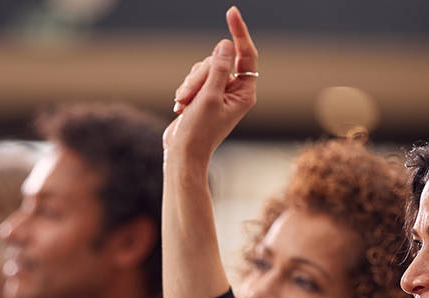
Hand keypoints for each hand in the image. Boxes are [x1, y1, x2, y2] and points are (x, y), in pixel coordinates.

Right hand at [163, 6, 257, 162]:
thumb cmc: (199, 131)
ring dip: (190, 84)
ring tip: (185, 105)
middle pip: (218, 61)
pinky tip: (182, 107)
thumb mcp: (209, 98)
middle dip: (200, 75)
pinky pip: (194, 77)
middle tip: (191, 97)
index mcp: (245, 93)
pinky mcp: (204, 94)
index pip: (247, 55)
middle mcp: (234, 91)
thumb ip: (219, 69)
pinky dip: (185, 89)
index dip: (240, 33)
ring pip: (203, 67)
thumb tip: (226, 44)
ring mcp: (218, 92)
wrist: (182, 152)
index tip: (231, 12)